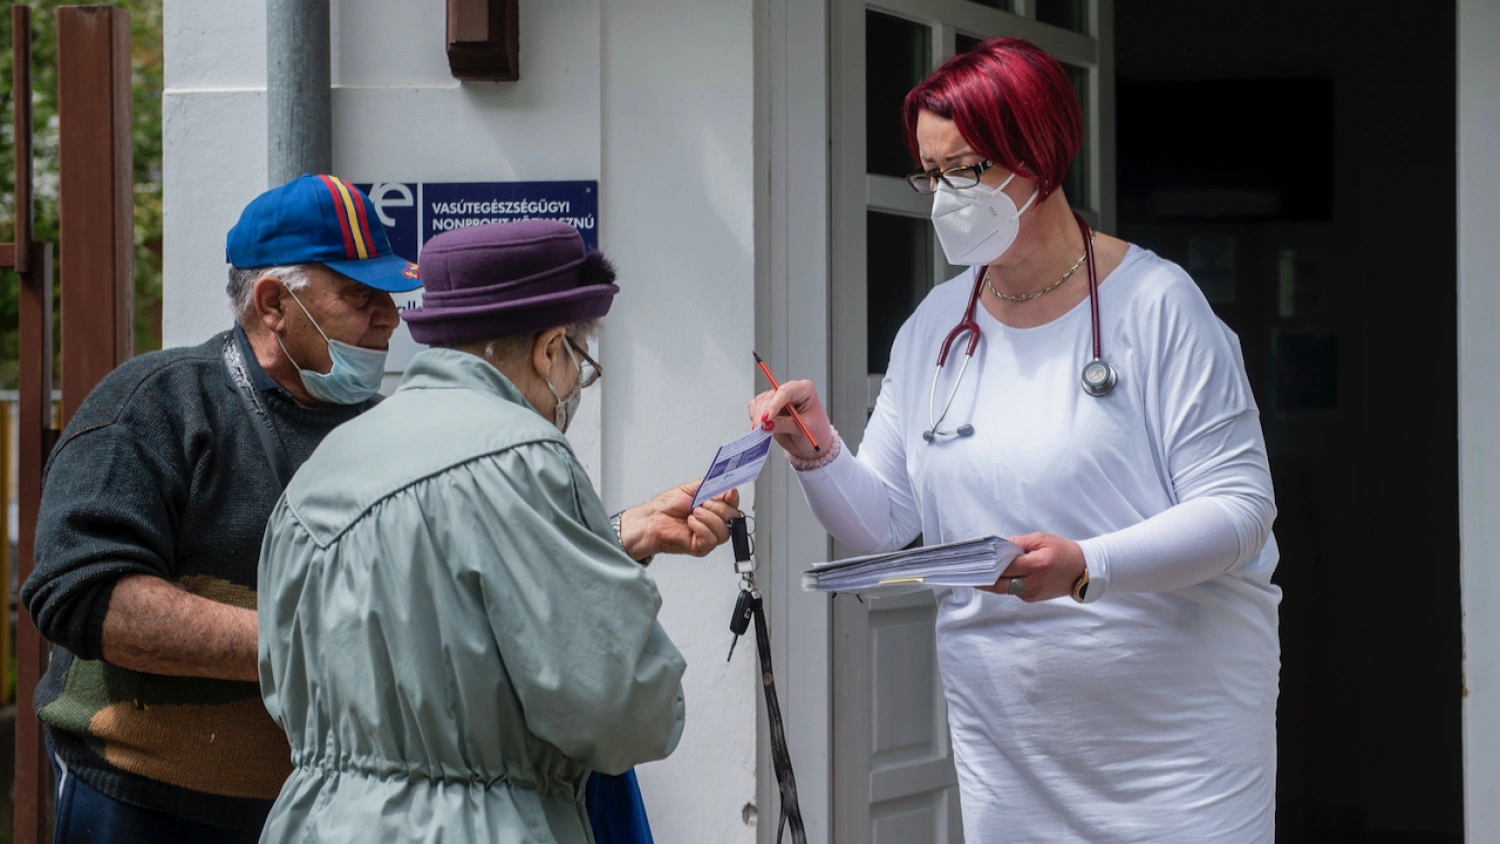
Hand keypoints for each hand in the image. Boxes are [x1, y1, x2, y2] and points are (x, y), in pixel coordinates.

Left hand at [618, 481, 741, 558]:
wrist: (651, 520)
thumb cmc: (666, 507)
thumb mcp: (690, 489)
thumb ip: (710, 485)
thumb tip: (727, 485)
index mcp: (713, 507)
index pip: (733, 504)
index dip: (733, 499)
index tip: (730, 493)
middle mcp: (713, 522)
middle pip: (733, 518)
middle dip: (719, 508)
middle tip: (704, 503)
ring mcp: (709, 535)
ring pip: (724, 531)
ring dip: (709, 519)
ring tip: (694, 513)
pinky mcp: (701, 547)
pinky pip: (711, 540)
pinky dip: (701, 529)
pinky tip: (691, 523)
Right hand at [746, 380, 832, 460]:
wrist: (812, 444)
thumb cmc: (816, 433)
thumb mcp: (802, 430)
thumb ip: (784, 425)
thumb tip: (767, 424)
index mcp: (804, 390)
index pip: (786, 391)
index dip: (775, 403)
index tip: (767, 417)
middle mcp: (790, 392)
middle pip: (770, 396)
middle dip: (763, 412)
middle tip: (760, 427)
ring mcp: (778, 399)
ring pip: (761, 401)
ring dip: (757, 415)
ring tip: (759, 430)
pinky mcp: (769, 407)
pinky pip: (756, 406)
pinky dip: (754, 416)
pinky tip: (759, 426)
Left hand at [979, 532, 1085, 602]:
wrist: (1084, 570)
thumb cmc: (1063, 551)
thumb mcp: (1041, 539)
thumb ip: (1018, 543)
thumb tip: (999, 548)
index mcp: (1036, 565)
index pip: (1005, 568)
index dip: (988, 566)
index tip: (974, 563)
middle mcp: (1033, 583)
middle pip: (1000, 584)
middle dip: (983, 580)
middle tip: (968, 574)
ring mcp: (1033, 593)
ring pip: (1005, 589)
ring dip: (993, 582)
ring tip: (979, 572)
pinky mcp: (1033, 598)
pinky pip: (1014, 591)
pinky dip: (1005, 583)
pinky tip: (998, 575)